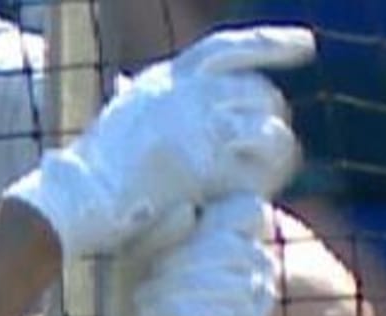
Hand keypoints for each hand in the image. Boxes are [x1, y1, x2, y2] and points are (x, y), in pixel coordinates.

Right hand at [3, 26, 310, 259]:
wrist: (77, 202)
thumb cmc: (95, 176)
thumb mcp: (119, 120)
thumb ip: (142, 101)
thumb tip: (138, 86)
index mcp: (163, 78)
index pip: (227, 48)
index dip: (271, 43)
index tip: (307, 47)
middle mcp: (180, 91)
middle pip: (255, 87)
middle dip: (271, 116)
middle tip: (274, 145)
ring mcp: (191, 121)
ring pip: (264, 118)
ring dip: (275, 146)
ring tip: (269, 170)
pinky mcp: (201, 159)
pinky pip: (256, 158)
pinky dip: (268, 172)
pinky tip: (263, 187)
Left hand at [103, 196, 278, 315]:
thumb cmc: (140, 304)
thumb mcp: (139, 257)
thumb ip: (161, 231)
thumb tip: (188, 211)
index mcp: (234, 235)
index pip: (248, 210)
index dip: (213, 219)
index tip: (176, 240)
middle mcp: (257, 262)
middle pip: (228, 245)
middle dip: (178, 262)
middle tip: (142, 286)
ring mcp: (260, 295)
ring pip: (227, 278)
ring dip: (174, 290)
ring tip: (142, 305)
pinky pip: (226, 312)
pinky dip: (182, 313)